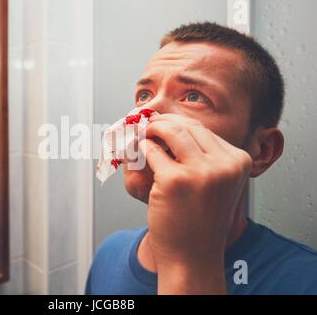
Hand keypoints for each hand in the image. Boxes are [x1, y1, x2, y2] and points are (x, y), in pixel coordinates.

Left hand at [139, 114, 251, 268]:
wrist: (191, 256)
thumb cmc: (200, 220)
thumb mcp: (215, 183)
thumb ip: (203, 155)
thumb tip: (173, 125)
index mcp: (238, 162)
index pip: (204, 129)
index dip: (178, 124)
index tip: (163, 124)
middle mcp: (225, 164)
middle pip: (188, 125)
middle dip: (163, 122)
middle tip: (148, 125)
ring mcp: (201, 172)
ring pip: (170, 131)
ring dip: (152, 129)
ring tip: (143, 134)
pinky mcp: (175, 180)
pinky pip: (152, 151)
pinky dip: (142, 148)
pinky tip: (139, 152)